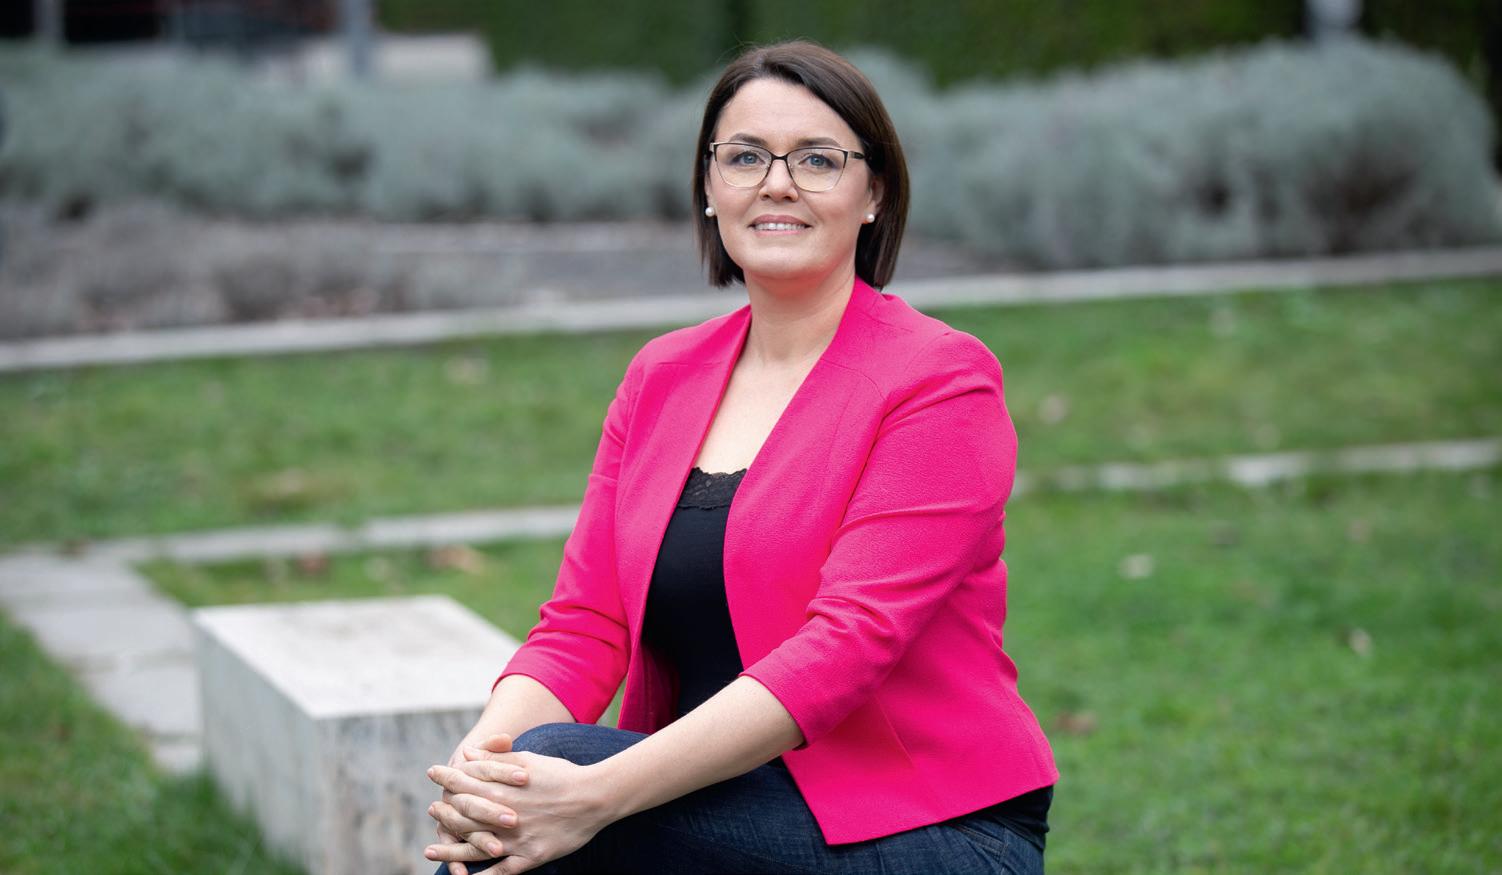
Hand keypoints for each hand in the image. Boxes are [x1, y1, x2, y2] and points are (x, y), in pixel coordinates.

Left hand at [425, 750, 614, 874]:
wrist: (595, 797)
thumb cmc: (562, 775)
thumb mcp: (528, 760)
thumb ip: (496, 760)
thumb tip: (469, 754)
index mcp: (502, 789)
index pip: (464, 784)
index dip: (446, 778)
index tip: (433, 773)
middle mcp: (504, 815)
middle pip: (463, 817)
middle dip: (444, 814)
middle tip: (432, 811)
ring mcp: (516, 839)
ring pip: (475, 848)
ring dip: (450, 851)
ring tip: (430, 852)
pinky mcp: (531, 857)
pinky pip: (501, 872)